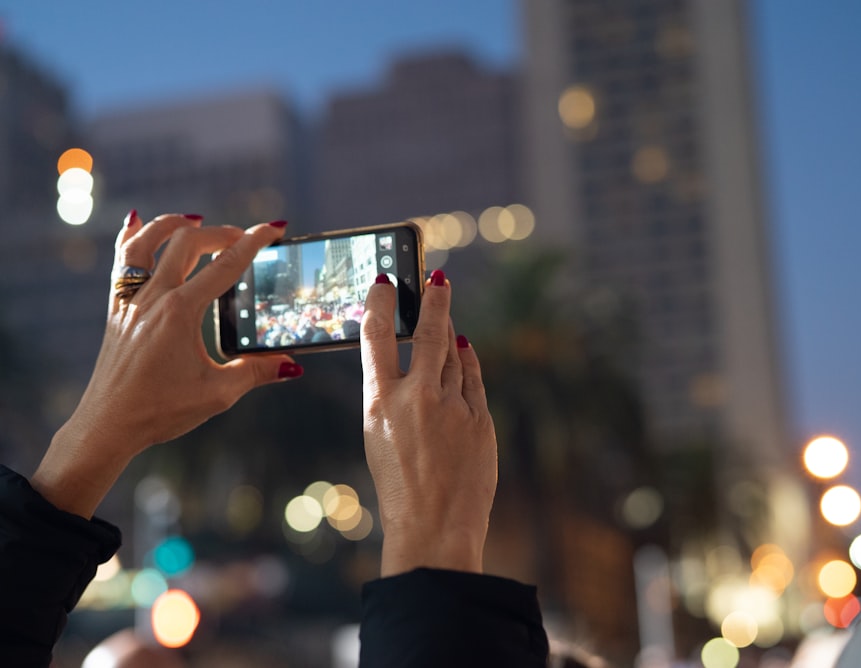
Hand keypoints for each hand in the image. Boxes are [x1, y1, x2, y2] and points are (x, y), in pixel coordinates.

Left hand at [31, 212, 302, 517]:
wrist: (108, 425)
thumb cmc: (160, 410)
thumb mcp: (217, 394)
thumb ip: (256, 373)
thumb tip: (291, 364)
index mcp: (181, 312)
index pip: (226, 266)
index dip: (254, 242)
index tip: (274, 227)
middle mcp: (153, 298)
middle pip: (188, 243)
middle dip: (221, 232)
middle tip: (243, 237)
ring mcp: (130, 301)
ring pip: (147, 242)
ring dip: (173, 224)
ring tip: (195, 220)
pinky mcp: (116, 309)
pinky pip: (121, 262)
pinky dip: (133, 237)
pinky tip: (138, 224)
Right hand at [361, 269, 496, 575]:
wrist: (434, 529)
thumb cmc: (399, 489)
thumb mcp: (378, 437)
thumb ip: (393, 398)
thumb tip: (413, 364)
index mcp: (380, 404)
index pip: (377, 338)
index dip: (381, 305)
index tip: (384, 282)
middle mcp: (417, 399)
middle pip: (430, 334)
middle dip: (435, 300)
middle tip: (438, 276)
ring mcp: (453, 408)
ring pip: (455, 354)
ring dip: (452, 330)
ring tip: (448, 311)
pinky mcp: (480, 420)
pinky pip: (474, 379)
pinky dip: (468, 361)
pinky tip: (465, 350)